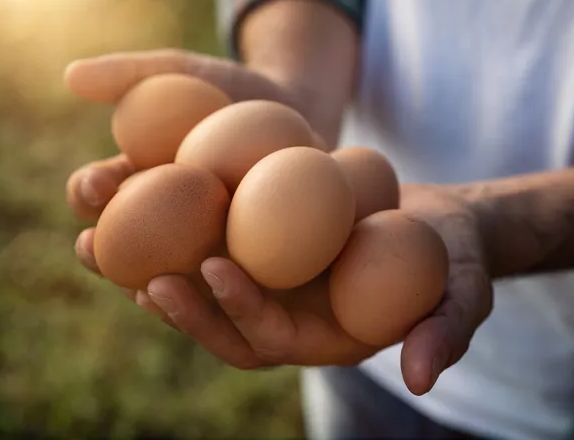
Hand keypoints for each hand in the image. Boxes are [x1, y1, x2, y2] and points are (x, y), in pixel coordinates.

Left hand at [66, 50, 491, 394]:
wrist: (437, 223)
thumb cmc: (453, 258)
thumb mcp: (464, 291)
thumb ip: (447, 332)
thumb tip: (423, 380)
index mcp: (322, 338)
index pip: (270, 338)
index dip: (240, 310)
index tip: (213, 269)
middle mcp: (287, 317)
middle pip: (221, 322)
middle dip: (182, 304)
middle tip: (141, 272)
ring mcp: (273, 283)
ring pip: (206, 285)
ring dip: (157, 266)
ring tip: (109, 242)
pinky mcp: (264, 247)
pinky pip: (215, 238)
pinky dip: (178, 226)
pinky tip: (146, 194)